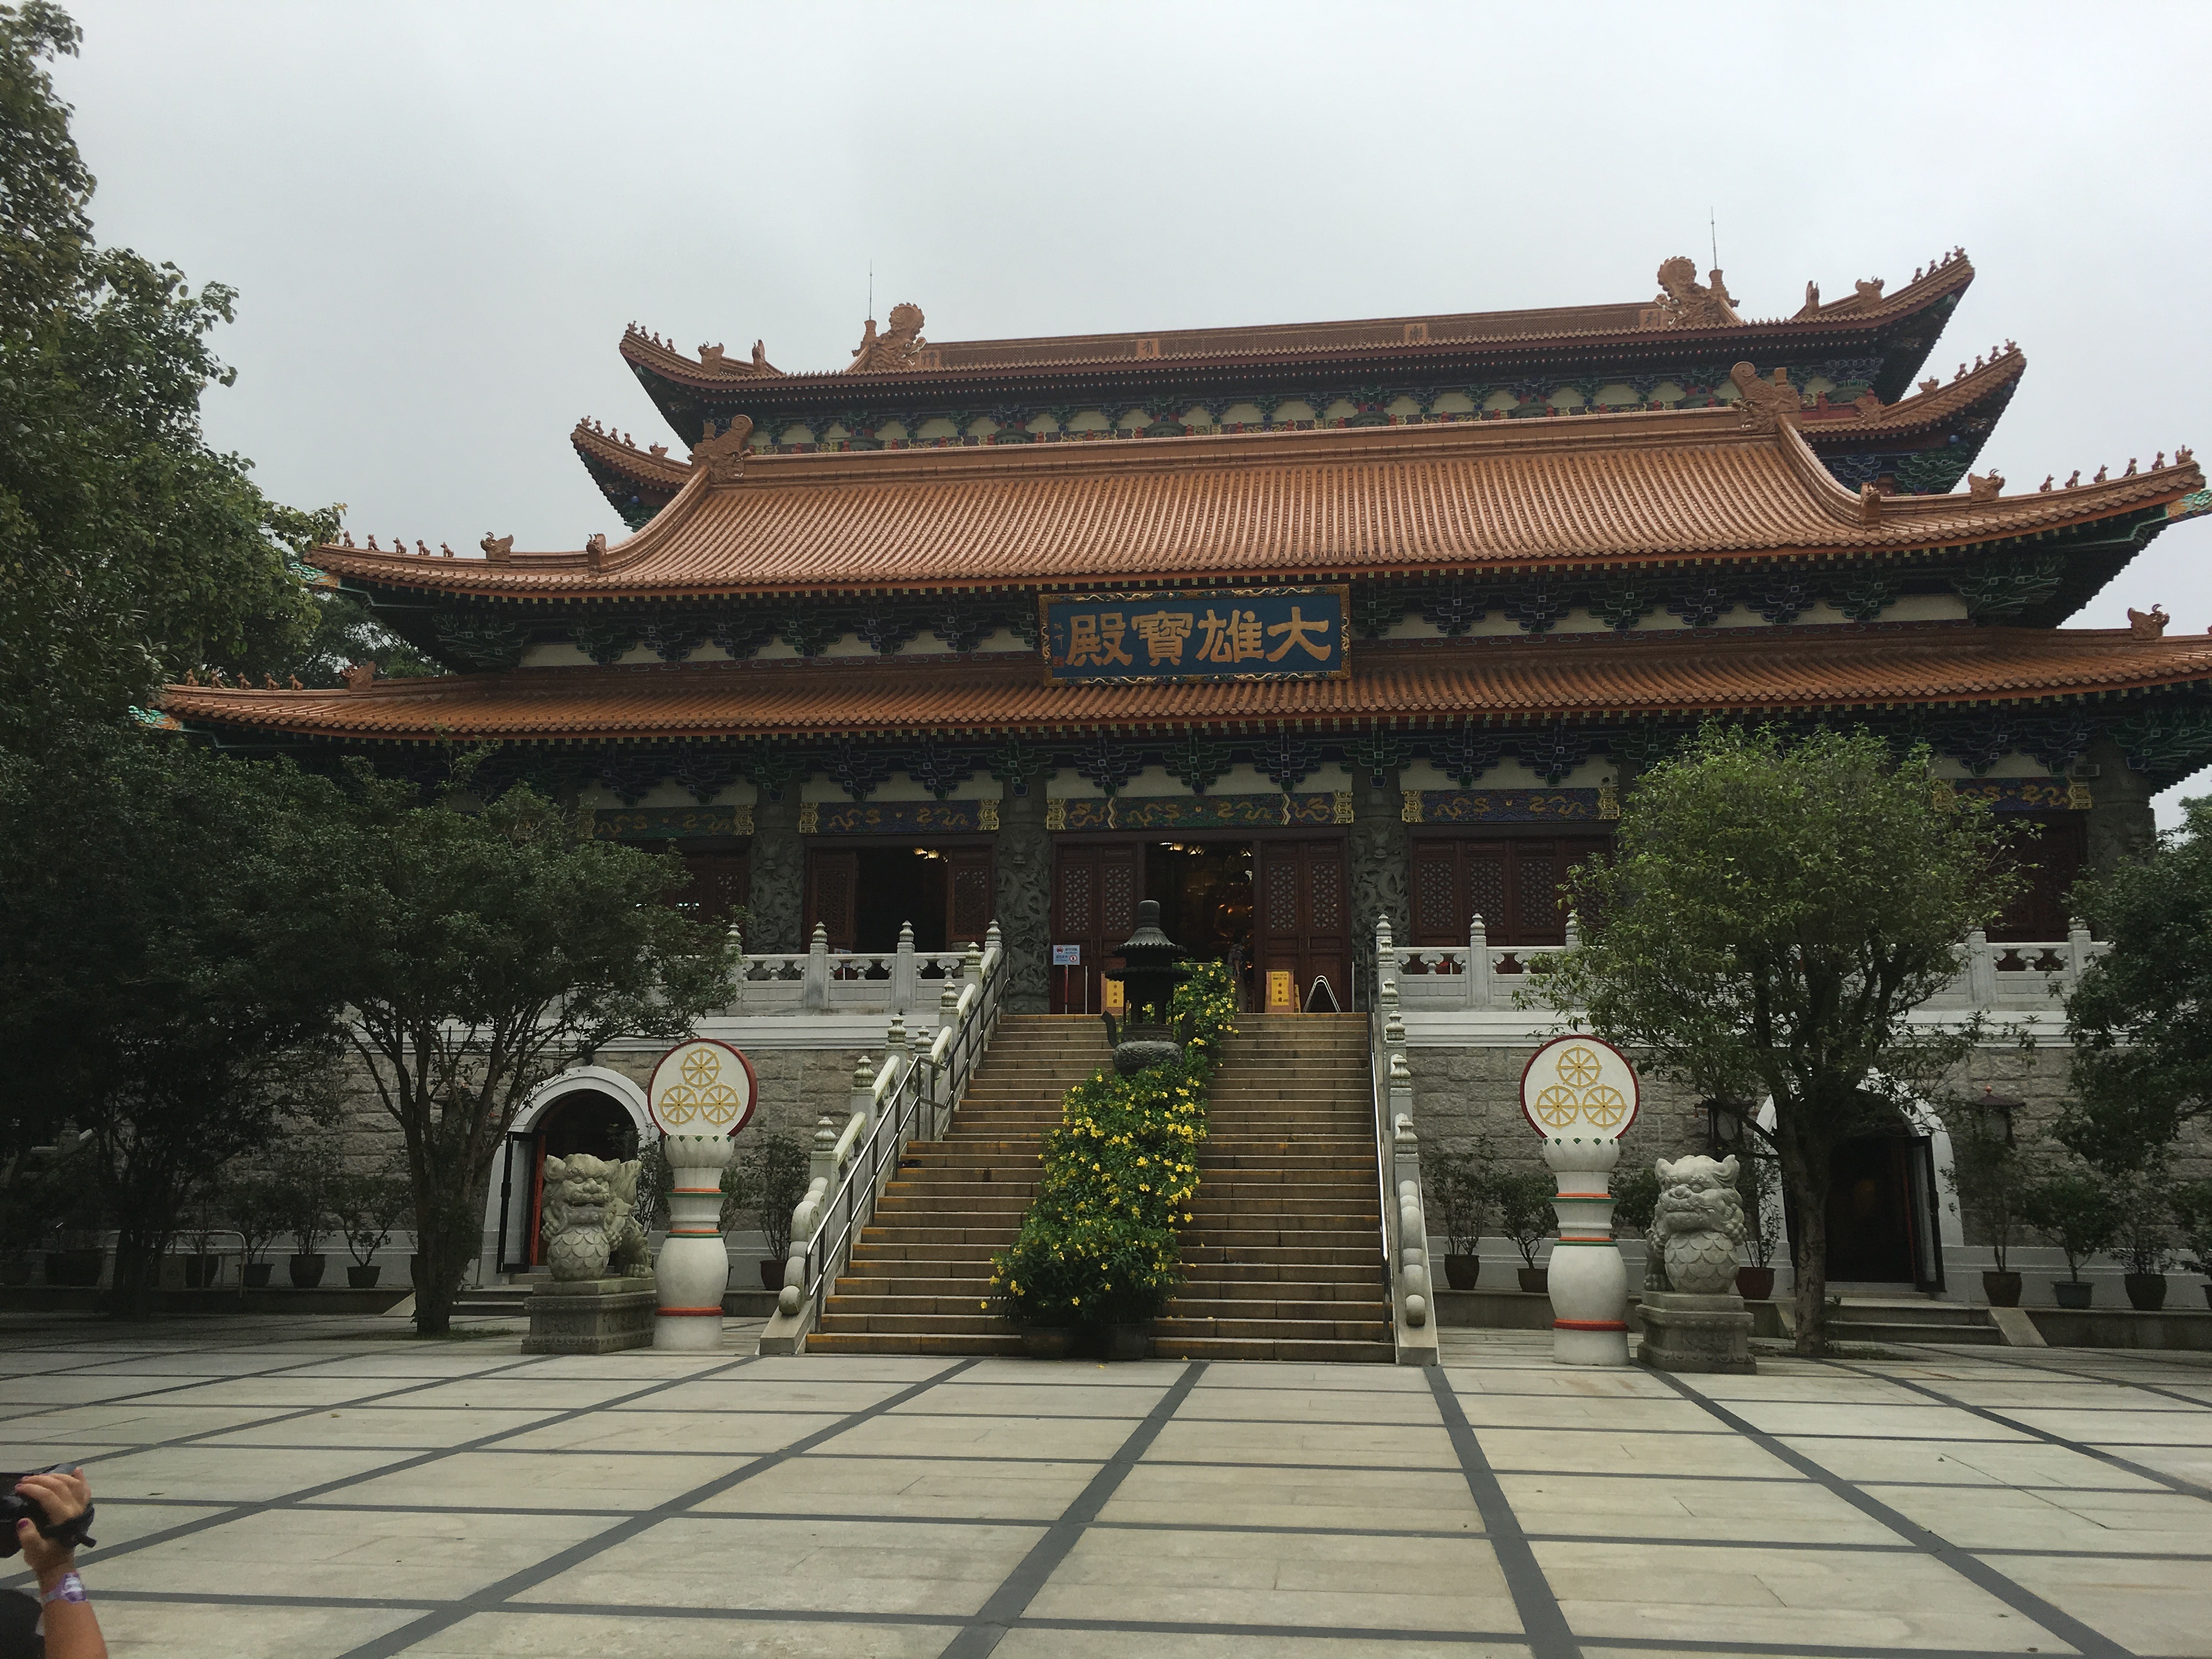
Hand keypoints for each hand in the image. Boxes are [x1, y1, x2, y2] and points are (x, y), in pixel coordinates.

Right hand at [14, 1468, 89, 1585]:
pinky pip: (85, 1490)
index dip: (33, 1489)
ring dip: (56, 1477)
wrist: (59, 1564)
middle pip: (60, 1486)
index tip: (19, 1487)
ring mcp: (81, 1508)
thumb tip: (23, 1520)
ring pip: (73, 1484)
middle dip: (41, 1480)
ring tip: (40, 1476)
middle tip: (24, 1480)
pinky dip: (81, 1479)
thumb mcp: (33, 1551)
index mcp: (63, 1518)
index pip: (48, 1496)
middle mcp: (75, 1509)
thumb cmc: (45, 1557)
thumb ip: (28, 1537)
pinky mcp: (83, 1509)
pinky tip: (76, 1470)